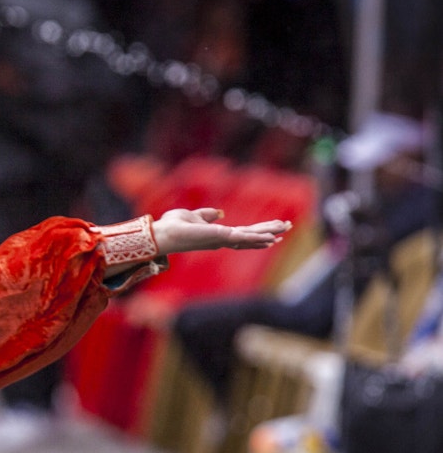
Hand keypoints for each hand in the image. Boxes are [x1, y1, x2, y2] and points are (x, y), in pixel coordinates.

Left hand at [152, 207, 290, 254]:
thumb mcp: (194, 216)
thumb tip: (218, 213)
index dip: (260, 230)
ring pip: (252, 236)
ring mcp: (223, 239)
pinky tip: (271, 237)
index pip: (245, 232)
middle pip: (252, 235)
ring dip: (269, 232)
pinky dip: (258, 237)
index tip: (276, 229)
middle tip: (289, 227)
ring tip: (287, 228)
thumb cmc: (174, 226)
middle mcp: (223, 239)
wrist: (163, 232)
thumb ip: (207, 215)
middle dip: (271, 231)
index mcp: (219, 234)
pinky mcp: (220, 236)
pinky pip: (242, 237)